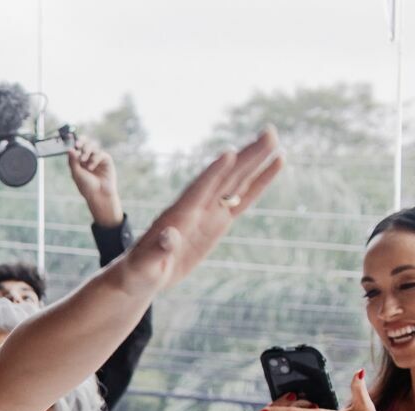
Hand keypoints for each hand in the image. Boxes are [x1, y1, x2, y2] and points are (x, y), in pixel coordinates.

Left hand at [67, 140, 122, 227]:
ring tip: (84, 160)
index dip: (76, 142)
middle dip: (82, 143)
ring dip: (87, 151)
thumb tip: (70, 149)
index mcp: (79, 161)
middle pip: (86, 144)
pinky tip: (91, 167)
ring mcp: (97, 158)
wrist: (99, 194)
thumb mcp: (76, 174)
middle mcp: (88, 158)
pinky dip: (95, 159)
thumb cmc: (86, 186)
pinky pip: (100, 154)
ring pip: (93, 147)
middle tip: (78, 145)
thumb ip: (73, 162)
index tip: (72, 140)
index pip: (78, 147)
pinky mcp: (106, 160)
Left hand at [120, 128, 281, 296]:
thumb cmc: (138, 271)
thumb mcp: (144, 265)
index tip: (229, 153)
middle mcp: (195, 207)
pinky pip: (243, 198)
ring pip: (236, 181)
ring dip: (255, 160)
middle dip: (245, 157)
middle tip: (268, 132)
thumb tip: (168, 236)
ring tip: (273, 137)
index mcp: (176, 215)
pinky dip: (259, 182)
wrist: (142, 274)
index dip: (212, 173)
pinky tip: (276, 162)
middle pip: (224, 177)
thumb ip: (157, 250)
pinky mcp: (218, 221)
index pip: (197, 191)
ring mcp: (208, 212)